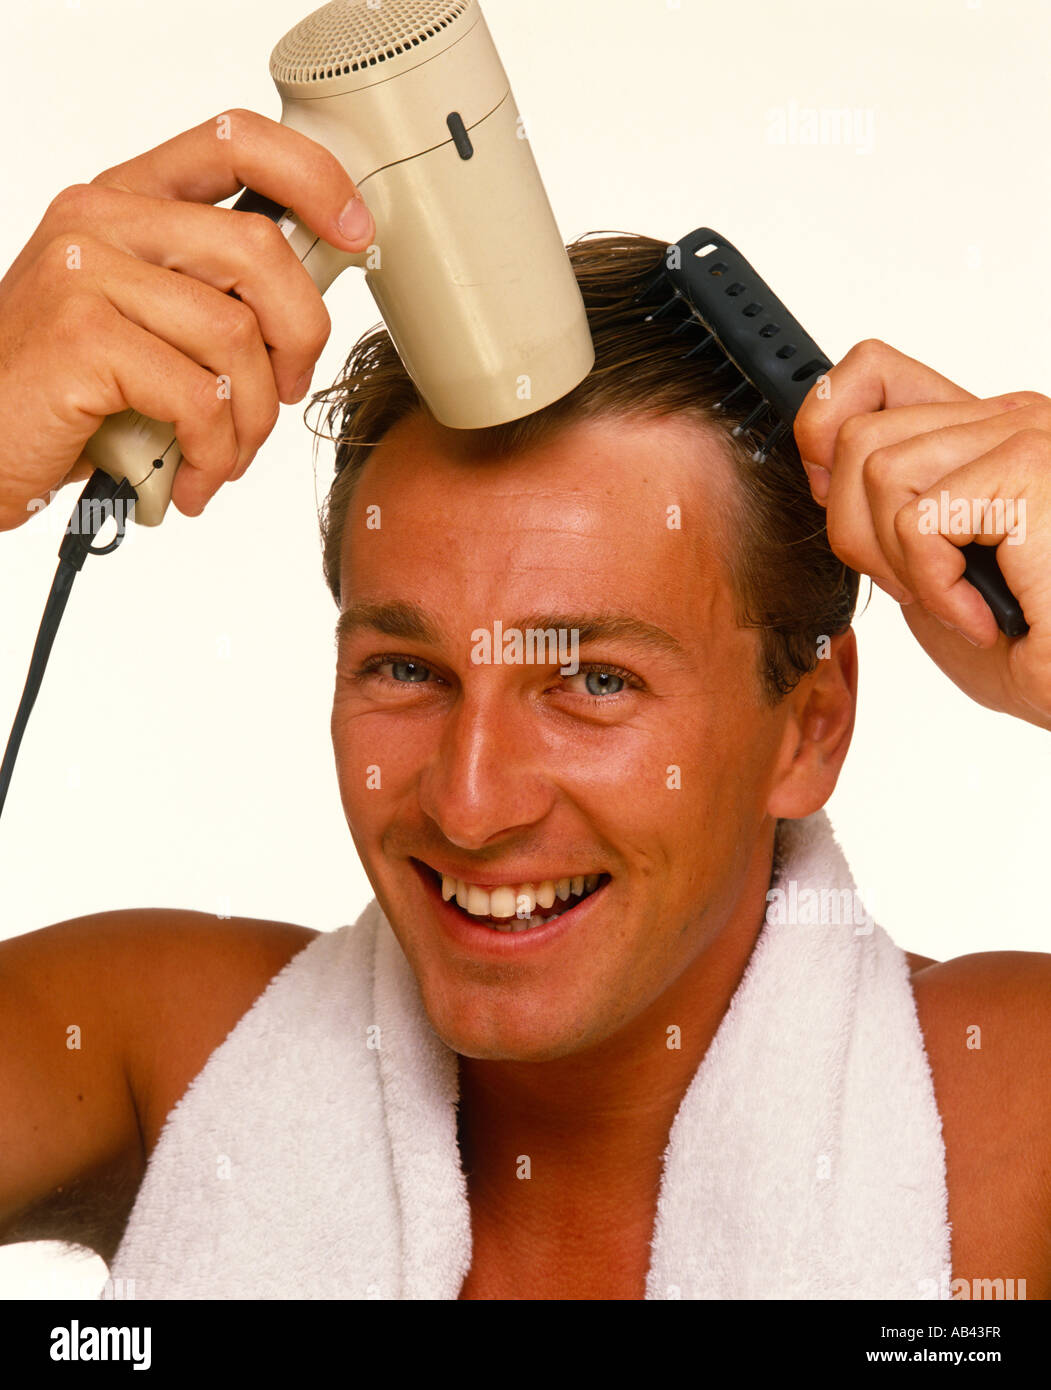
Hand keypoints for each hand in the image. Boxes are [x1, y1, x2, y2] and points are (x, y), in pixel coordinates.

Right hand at [0, 109, 374, 529]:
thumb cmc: (68, 392)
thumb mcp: (143, 320)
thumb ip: (209, 291)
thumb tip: (310, 299)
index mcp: (126, 202)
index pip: (235, 141)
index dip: (314, 179)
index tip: (356, 234)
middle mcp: (101, 220)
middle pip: (260, 252)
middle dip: (300, 339)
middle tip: (282, 394)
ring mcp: (85, 273)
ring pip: (236, 338)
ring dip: (250, 420)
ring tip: (223, 455)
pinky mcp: (81, 338)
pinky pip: (199, 399)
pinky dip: (213, 454)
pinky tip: (192, 476)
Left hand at [794, 340, 1050, 730]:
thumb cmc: (1038, 649)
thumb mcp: (933, 573)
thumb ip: (887, 512)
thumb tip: (823, 478)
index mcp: (985, 435)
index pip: (872, 373)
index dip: (827, 435)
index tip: (847, 506)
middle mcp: (1010, 419)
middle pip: (856, 437)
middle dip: (860, 533)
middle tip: (924, 585)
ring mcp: (1025, 434)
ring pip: (876, 470)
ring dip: (902, 564)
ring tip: (960, 601)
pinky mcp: (1030, 466)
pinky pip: (916, 518)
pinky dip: (935, 586)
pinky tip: (984, 614)